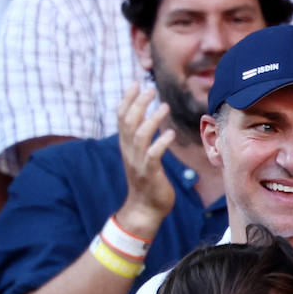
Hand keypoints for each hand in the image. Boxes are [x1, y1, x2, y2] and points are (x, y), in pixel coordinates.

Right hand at [116, 84, 175, 235]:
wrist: (145, 209)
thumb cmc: (148, 182)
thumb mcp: (142, 157)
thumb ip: (143, 140)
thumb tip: (148, 122)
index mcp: (126, 146)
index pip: (122, 118)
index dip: (128, 100)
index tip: (136, 83)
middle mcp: (129, 152)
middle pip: (128, 122)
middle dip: (138, 104)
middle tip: (150, 88)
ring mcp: (137, 162)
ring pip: (139, 136)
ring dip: (151, 119)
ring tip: (164, 106)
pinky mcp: (149, 174)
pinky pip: (153, 155)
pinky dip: (160, 143)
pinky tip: (170, 133)